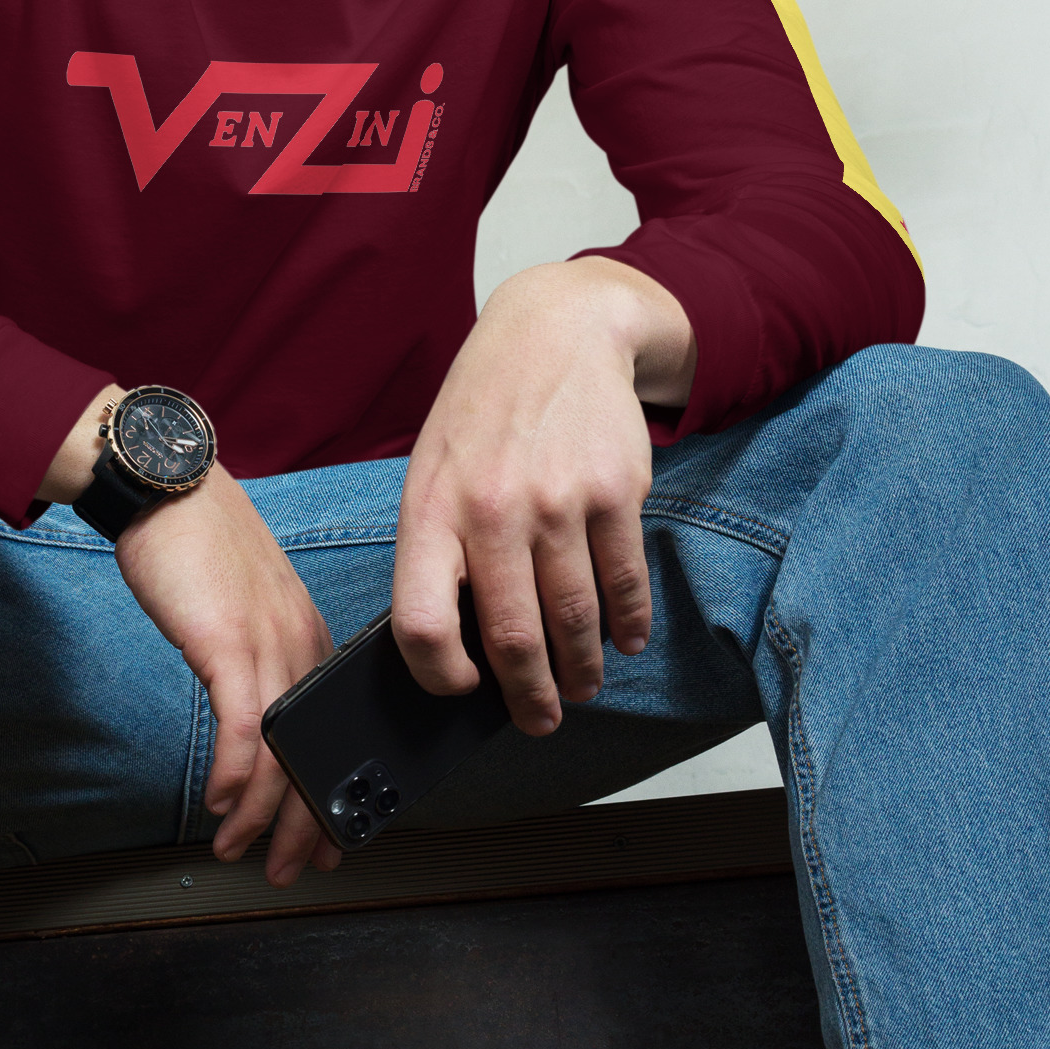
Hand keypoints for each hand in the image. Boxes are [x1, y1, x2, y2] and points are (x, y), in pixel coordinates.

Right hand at [35, 396, 338, 885]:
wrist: (168, 485)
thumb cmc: (198, 539)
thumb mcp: (246, 599)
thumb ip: (259, 649)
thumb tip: (252, 709)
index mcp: (307, 633)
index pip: (332, 730)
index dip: (332, 791)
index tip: (328, 837)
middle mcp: (298, 641)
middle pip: (314, 751)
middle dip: (305, 823)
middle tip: (293, 867)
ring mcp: (264, 641)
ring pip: (280, 749)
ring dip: (262, 813)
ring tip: (239, 848)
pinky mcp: (224, 640)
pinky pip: (241, 724)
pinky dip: (235, 773)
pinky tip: (222, 802)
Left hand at [391, 259, 692, 733]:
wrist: (555, 331)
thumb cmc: (484, 410)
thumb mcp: (434, 467)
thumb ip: (440, 546)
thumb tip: (458, 643)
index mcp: (432, 507)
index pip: (421, 621)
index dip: (439, 675)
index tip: (461, 689)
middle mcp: (492, 509)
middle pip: (511, 639)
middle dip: (529, 698)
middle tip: (539, 717)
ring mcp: (558, 501)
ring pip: (575, 622)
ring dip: (581, 671)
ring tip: (581, 685)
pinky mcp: (616, 493)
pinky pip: (625, 585)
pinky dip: (628, 625)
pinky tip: (624, 637)